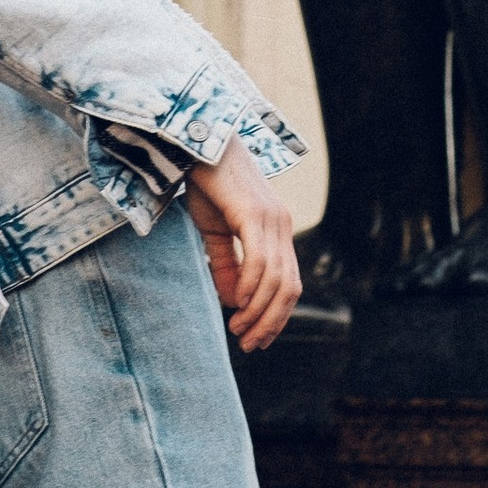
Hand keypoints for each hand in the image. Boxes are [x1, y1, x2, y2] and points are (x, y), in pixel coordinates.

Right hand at [186, 141, 300, 351]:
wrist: (198, 142)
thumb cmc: (206, 183)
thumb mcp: (215, 230)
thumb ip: (226, 263)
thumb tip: (232, 301)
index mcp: (277, 231)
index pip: (288, 284)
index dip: (276, 316)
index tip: (258, 339)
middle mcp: (281, 226)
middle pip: (289, 288)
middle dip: (271, 322)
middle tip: (250, 344)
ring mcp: (271, 219)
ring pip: (275, 280)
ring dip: (258, 311)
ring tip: (239, 329)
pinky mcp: (254, 214)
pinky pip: (259, 259)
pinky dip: (250, 286)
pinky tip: (236, 302)